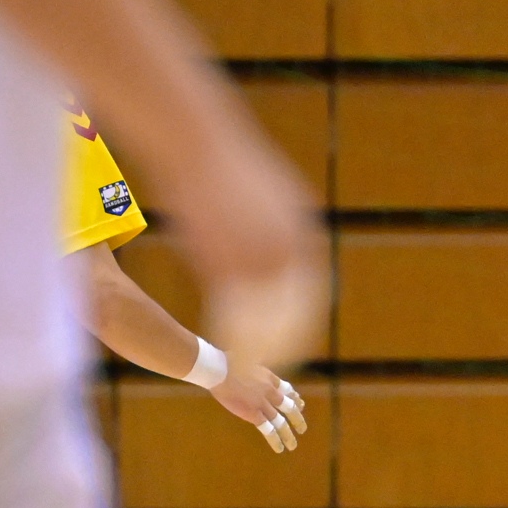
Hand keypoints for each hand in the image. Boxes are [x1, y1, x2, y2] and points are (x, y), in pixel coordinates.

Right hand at [183, 145, 327, 371]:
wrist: (195, 138)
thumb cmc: (223, 161)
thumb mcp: (268, 192)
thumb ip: (280, 222)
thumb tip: (290, 239)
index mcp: (304, 231)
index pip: (313, 289)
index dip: (303, 318)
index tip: (298, 338)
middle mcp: (290, 247)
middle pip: (297, 310)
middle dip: (288, 340)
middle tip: (280, 364)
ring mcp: (258, 254)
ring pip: (267, 317)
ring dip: (262, 346)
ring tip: (254, 369)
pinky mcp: (223, 259)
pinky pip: (235, 311)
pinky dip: (236, 337)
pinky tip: (230, 353)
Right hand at [211, 364, 307, 452]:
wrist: (221, 369)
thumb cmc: (227, 362)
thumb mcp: (248, 361)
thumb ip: (253, 369)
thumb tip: (249, 368)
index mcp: (269, 378)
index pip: (287, 389)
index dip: (294, 397)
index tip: (300, 403)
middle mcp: (271, 392)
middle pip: (289, 407)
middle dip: (297, 419)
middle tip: (302, 428)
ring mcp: (263, 404)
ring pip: (281, 422)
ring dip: (288, 434)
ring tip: (293, 445)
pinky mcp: (253, 414)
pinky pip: (268, 429)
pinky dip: (275, 440)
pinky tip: (280, 448)